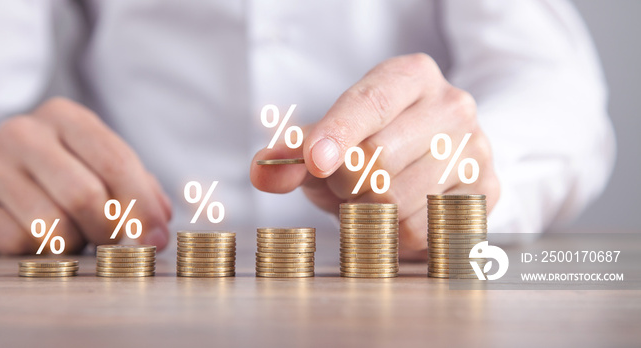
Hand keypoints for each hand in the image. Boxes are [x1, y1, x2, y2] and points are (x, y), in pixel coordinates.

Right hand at [0, 98, 171, 254]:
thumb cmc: (57, 171)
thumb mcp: (97, 164)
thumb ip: (137, 186)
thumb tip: (162, 219)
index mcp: (65, 116)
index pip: (116, 163)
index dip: (143, 207)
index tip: (157, 239)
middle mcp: (24, 132)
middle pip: (85, 196)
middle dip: (109, 231)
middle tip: (111, 240)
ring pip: (51, 224)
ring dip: (73, 243)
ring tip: (73, 235)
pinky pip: (17, 241)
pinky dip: (38, 251)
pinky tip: (38, 239)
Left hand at [251, 54, 499, 259]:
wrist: (438, 156)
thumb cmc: (375, 144)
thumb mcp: (330, 142)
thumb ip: (294, 154)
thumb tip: (263, 171)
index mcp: (410, 76)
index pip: (369, 104)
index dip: (336, 135)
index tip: (316, 162)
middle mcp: (451, 104)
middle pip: (379, 160)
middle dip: (346, 185)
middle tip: (346, 186)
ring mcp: (477, 146)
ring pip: (401, 202)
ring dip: (370, 215)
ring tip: (373, 200)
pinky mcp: (487, 189)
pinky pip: (426, 230)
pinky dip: (398, 235)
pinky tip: (399, 215)